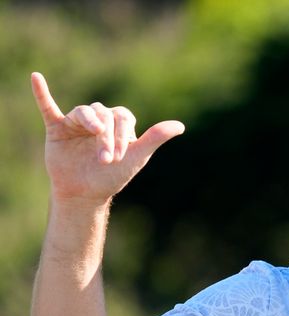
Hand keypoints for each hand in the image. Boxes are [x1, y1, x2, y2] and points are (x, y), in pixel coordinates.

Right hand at [31, 72, 184, 204]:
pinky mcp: (57, 127)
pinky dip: (42, 93)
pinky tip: (36, 77)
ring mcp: (78, 122)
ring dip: (90, 125)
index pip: (123, 117)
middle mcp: (99, 119)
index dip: (122, 135)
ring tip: (95, 137)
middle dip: (107, 137)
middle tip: (107, 159)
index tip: (120, 157)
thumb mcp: (137, 157)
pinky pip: (48, 107)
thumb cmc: (113, 176)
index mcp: (119, 123)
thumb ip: (155, 138)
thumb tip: (181, 126)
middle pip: (104, 115)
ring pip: (84, 112)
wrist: (85, 193)